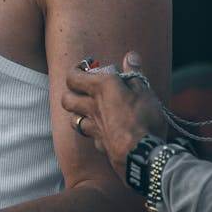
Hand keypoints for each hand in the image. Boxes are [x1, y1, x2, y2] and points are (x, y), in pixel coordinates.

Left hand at [62, 51, 165, 179]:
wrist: (141, 155)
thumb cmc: (144, 118)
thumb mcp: (144, 91)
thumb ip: (134, 73)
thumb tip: (130, 56)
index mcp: (101, 87)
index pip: (74, 76)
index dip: (77, 70)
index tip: (87, 66)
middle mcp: (91, 105)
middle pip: (66, 98)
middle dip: (70, 92)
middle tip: (83, 89)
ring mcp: (93, 126)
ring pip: (73, 118)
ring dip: (77, 113)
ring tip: (88, 109)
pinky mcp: (99, 143)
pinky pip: (90, 135)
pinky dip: (93, 131)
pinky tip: (102, 130)